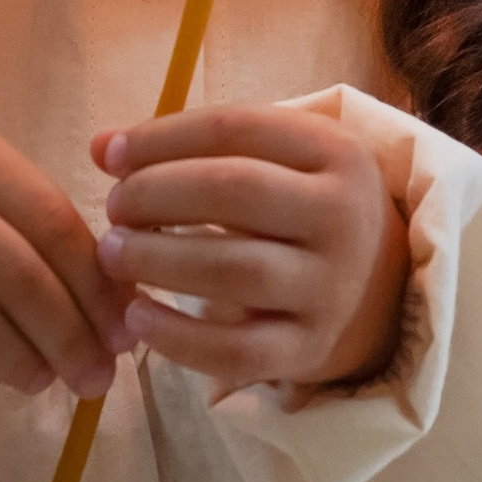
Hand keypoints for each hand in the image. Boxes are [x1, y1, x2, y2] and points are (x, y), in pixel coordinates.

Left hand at [93, 104, 409, 393]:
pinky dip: (178, 337)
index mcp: (336, 152)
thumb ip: (193, 147)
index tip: (109, 154)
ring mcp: (331, 288)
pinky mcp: (310, 349)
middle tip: (114, 207)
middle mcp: (343, 216)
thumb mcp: (273, 160)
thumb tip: (101, 146)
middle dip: (155, 194)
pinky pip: (237, 351)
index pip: (234, 129)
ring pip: (233, 270)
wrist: (380, 291)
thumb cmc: (302, 209)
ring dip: (157, 259)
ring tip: (113, 254)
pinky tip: (138, 315)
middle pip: (233, 191)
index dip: (160, 138)